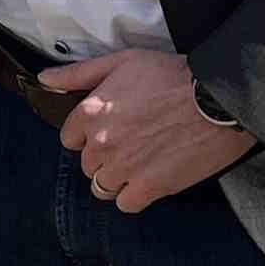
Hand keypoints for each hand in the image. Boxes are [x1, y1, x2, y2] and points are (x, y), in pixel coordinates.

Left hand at [40, 48, 255, 212]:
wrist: (220, 99)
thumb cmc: (175, 75)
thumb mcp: (122, 62)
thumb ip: (79, 73)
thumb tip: (45, 79)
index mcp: (91, 112)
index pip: (70, 139)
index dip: (88, 135)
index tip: (109, 130)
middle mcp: (101, 143)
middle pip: (88, 164)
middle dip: (105, 157)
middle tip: (133, 144)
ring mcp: (124, 168)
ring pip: (102, 187)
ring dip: (117, 178)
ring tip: (141, 164)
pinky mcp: (149, 187)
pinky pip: (126, 203)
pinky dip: (135, 196)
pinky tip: (150, 179)